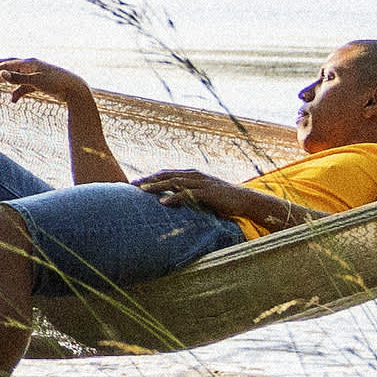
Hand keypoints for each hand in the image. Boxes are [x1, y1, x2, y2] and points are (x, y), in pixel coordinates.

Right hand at [0, 57, 97, 110]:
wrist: (74, 88)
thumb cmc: (55, 82)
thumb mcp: (35, 81)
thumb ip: (17, 78)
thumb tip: (1, 74)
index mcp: (29, 63)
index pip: (8, 64)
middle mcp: (31, 67)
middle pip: (11, 66)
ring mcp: (35, 75)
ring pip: (17, 77)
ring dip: (8, 81)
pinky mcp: (40, 84)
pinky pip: (25, 87)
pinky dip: (18, 92)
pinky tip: (13, 100)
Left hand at [147, 169, 264, 221]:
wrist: (244, 200)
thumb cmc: (222, 199)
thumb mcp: (202, 194)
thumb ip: (189, 195)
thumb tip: (172, 202)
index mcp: (192, 175)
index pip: (167, 173)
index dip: (151, 177)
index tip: (136, 183)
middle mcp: (195, 175)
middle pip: (167, 175)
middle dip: (149, 179)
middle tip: (132, 185)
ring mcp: (201, 183)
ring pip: (174, 182)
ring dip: (157, 186)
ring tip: (142, 191)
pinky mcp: (207, 193)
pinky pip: (187, 194)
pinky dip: (174, 198)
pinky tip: (163, 203)